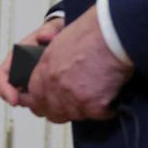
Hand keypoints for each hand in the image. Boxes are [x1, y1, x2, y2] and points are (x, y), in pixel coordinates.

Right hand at [0, 17, 63, 107]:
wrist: (63, 35)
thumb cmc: (53, 32)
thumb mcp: (52, 28)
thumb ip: (49, 30)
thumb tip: (45, 36)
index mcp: (16, 57)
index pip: (2, 76)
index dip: (4, 89)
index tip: (14, 100)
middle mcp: (19, 70)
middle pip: (12, 92)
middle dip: (22, 102)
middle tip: (37, 106)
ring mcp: (29, 79)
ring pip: (25, 98)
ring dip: (34, 104)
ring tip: (49, 103)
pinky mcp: (40, 86)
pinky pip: (38, 99)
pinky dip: (44, 102)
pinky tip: (57, 101)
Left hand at [22, 7, 131, 123]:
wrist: (114, 33)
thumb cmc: (92, 30)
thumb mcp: (59, 38)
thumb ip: (48, 60)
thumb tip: (48, 71)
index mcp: (45, 69)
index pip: (33, 98)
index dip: (39, 103)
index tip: (44, 105)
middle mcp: (55, 86)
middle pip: (52, 112)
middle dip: (61, 110)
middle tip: (73, 102)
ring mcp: (73, 98)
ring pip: (75, 116)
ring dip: (84, 109)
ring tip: (94, 93)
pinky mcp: (94, 106)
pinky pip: (98, 115)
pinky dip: (106, 108)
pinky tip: (109, 94)